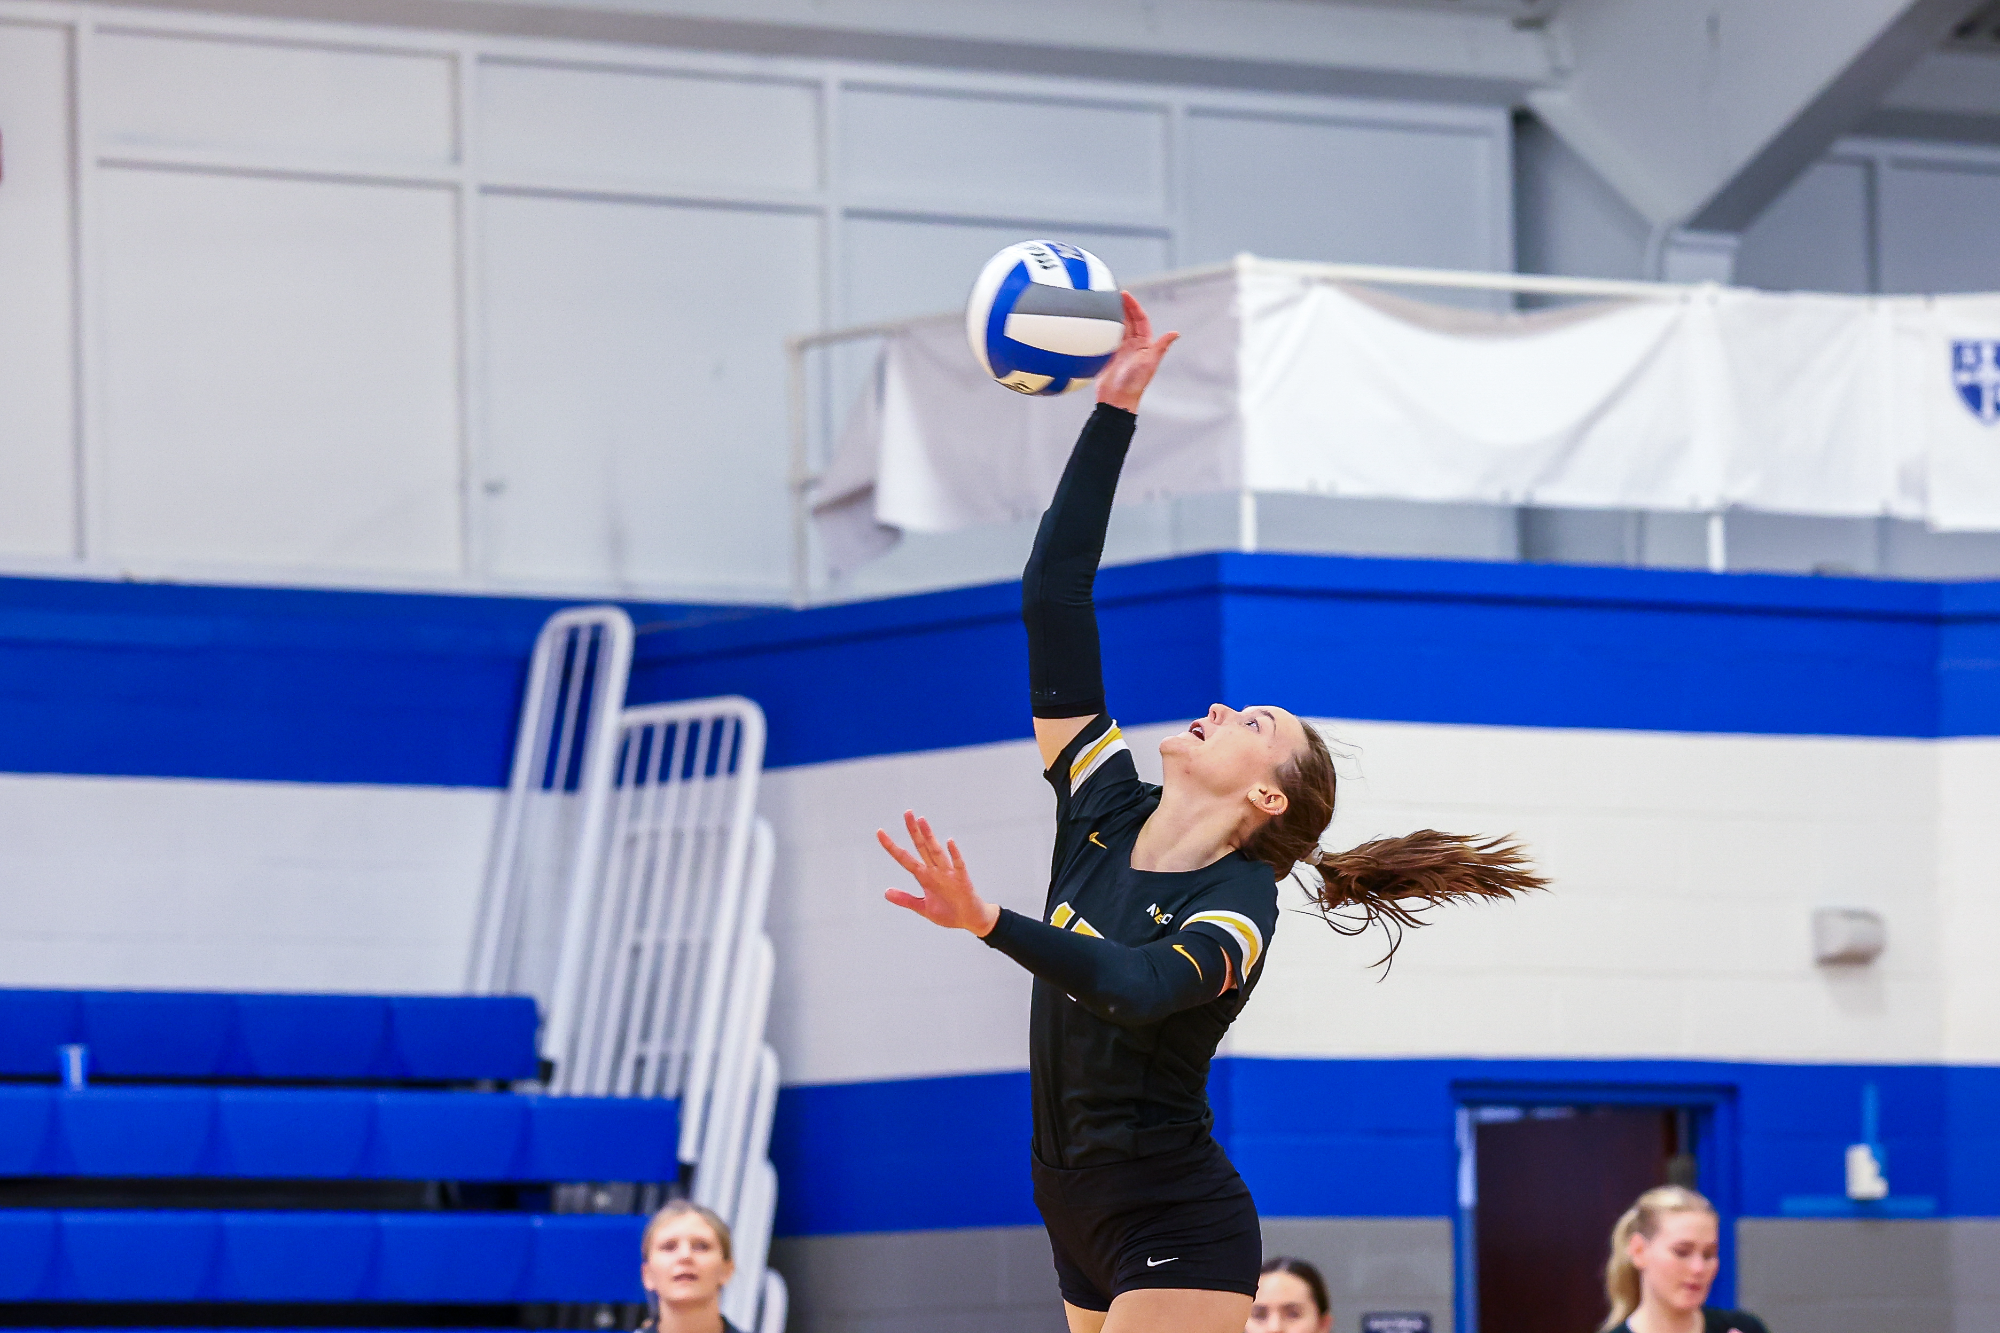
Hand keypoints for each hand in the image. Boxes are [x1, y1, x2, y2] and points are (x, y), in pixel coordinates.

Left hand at [879, 810, 1000, 936]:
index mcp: (924, 877)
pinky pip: (958, 864)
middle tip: (907, 813)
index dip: (892, 847)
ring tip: (922, 821)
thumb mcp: (923, 908)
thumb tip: (886, 893)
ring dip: (929, 837)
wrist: (969, 920)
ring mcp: (948, 874)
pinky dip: (954, 854)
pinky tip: (949, 842)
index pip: (905, 858)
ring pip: (936, 852)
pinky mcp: (962, 879)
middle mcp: (935, 871)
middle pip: (922, 848)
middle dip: (914, 831)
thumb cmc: (948, 912)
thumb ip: (906, 899)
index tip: (880, 832)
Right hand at [1095, 291, 1179, 412]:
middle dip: (1122, 306)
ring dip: (1112, 315)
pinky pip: (1105, 338)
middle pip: (1128, 320)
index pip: (1140, 320)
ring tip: (1104, 302)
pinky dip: (1102, 328)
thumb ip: (1160, 347)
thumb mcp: (1149, 363)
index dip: (1134, 306)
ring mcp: (1120, 350)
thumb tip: (1176, 333)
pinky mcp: (1108, 356)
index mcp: (1144, 345)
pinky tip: (1095, 321)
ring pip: (1117, 327)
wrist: (1116, 400)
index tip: (1125, 295)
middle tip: (1113, 294)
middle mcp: (1133, 345)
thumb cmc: (1135, 383)